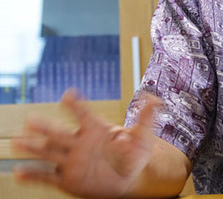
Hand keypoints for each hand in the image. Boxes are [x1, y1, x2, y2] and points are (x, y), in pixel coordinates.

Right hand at [12, 89, 160, 198]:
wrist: (128, 179)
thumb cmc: (134, 155)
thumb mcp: (143, 136)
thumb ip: (146, 117)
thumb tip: (153, 98)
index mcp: (96, 129)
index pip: (84, 114)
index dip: (76, 105)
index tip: (68, 94)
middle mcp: (79, 142)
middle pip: (60, 132)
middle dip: (46, 126)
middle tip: (31, 119)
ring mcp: (71, 160)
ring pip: (49, 152)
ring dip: (33, 147)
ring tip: (17, 140)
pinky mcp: (66, 179)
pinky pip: (46, 176)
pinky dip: (33, 174)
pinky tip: (19, 170)